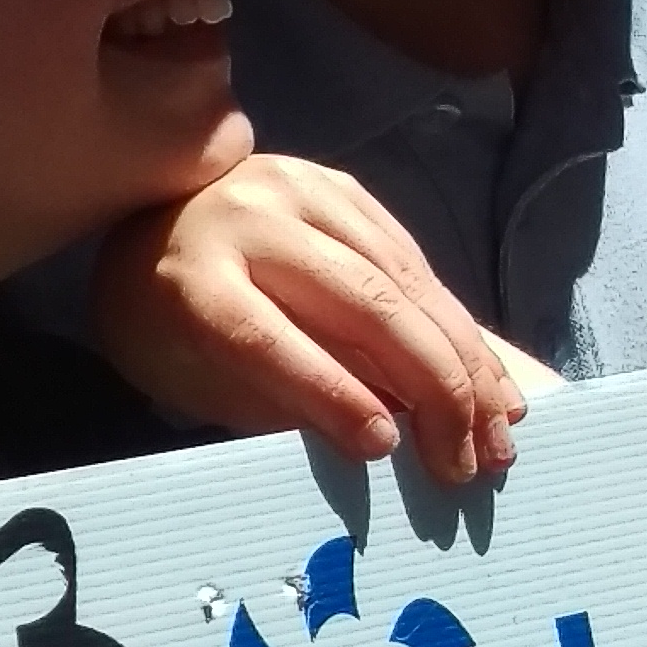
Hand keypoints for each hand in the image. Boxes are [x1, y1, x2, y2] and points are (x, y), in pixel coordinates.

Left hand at [97, 154, 533, 482]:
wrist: (146, 223)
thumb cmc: (165, 329)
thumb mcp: (200, 382)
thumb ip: (282, 405)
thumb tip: (386, 439)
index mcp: (194, 280)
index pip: (268, 341)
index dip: (334, 395)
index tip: (390, 449)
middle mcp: (250, 220)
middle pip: (361, 302)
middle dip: (434, 387)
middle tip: (473, 461)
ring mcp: (301, 190)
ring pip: (404, 279)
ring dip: (465, 359)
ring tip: (500, 428)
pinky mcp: (339, 185)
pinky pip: (412, 258)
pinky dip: (456, 322)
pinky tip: (486, 374)